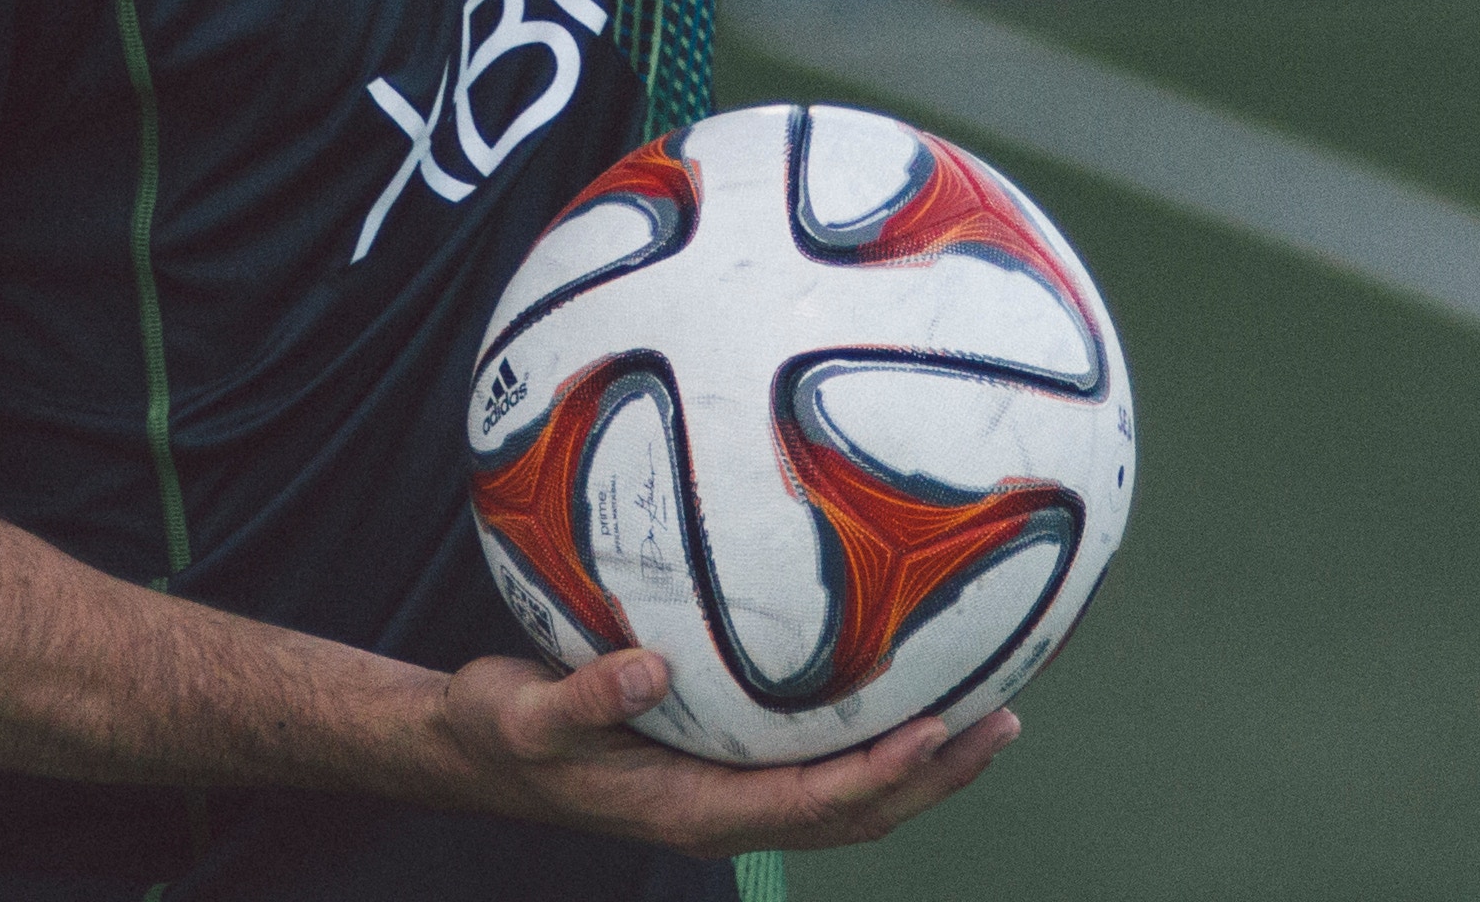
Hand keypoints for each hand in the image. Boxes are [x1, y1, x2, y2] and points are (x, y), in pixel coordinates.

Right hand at [426, 648, 1017, 853]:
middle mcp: (723, 814)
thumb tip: (651, 666)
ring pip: (847, 798)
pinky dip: (877, 746)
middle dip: (932, 777)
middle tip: (1002, 722)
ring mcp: (729, 797)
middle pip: (852, 812)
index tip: (934, 731)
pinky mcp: (726, 769)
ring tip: (989, 717)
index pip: (806, 804)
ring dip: (922, 767)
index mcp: (688, 811)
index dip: (876, 775)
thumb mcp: (522, 712)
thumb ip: (584, 697)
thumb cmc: (499, 730)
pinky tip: (908, 698)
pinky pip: (819, 768)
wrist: (477, 751)